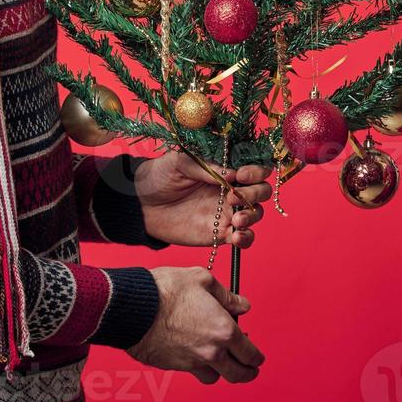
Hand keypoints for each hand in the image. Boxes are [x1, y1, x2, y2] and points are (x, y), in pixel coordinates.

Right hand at [127, 266, 264, 383]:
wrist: (133, 306)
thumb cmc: (166, 289)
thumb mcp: (202, 280)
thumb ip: (227, 296)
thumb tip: (242, 306)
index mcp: (224, 330)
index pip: (250, 354)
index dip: (256, 357)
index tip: (257, 357)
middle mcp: (211, 351)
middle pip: (237, 375)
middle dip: (247, 373)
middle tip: (249, 370)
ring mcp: (191, 362)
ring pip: (214, 377)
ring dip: (220, 370)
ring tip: (219, 360)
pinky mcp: (173, 366)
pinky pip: (191, 371)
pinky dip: (196, 366)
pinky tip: (193, 352)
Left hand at [134, 151, 270, 247]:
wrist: (140, 203)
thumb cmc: (159, 176)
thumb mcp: (179, 162)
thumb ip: (206, 167)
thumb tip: (231, 173)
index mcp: (224, 170)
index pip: (254, 169)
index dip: (255, 171)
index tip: (241, 175)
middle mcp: (230, 190)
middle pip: (261, 192)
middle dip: (256, 194)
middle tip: (233, 197)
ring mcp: (226, 213)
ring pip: (256, 215)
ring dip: (253, 217)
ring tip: (236, 220)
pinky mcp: (218, 234)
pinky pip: (242, 238)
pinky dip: (246, 239)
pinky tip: (235, 237)